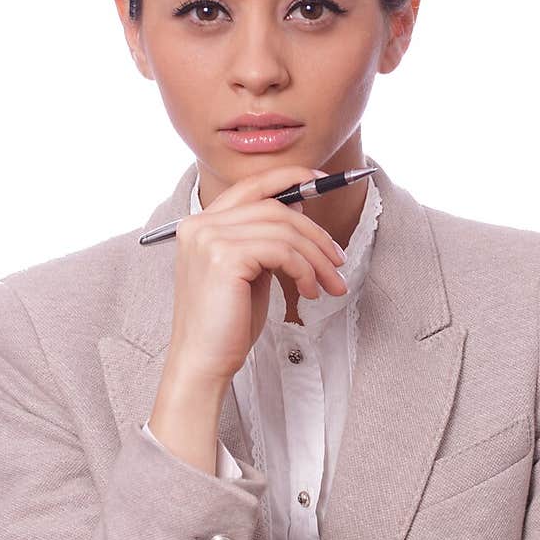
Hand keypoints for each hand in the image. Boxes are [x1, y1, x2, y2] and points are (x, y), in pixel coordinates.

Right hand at [166, 164, 347, 385]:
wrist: (203, 362)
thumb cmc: (227, 324)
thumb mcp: (250, 272)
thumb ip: (265, 239)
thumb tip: (298, 208)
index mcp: (201, 223)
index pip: (251, 185)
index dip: (289, 177)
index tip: (320, 181)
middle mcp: (200, 224)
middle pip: (275, 207)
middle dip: (315, 233)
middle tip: (338, 261)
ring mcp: (209, 238)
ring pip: (284, 229)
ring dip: (317, 258)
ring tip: (330, 284)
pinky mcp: (224, 257)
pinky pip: (282, 251)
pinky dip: (305, 270)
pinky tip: (308, 292)